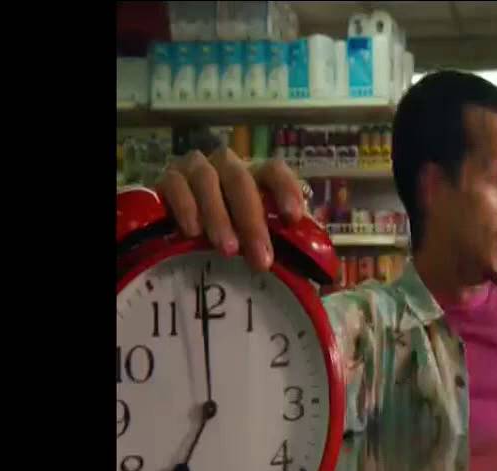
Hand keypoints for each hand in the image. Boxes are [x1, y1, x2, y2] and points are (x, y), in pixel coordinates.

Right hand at [155, 148, 303, 271]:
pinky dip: (185, 207)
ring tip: (227, 250)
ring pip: (208, 181)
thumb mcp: (259, 240)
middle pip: (242, 181)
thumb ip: (290, 248)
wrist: (172, 227)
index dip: (286, 190)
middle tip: (260, 260)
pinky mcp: (167, 178)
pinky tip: (192, 232)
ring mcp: (195, 169)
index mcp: (255, 176)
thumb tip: (329, 277)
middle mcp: (227, 166)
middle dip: (253, 222)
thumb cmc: (229, 233)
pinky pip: (175, 185)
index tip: (293, 219)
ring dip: (219, 216)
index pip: (275, 171)